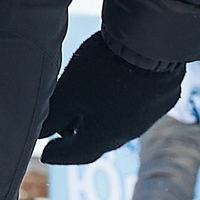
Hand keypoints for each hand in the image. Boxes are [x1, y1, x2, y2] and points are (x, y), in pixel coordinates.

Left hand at [38, 35, 183, 164]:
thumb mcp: (69, 91)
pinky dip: (118, 105)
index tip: (46, 153)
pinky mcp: (160, 99)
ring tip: (84, 105)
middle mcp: (126, 134)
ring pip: (116, 125)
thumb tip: (39, 134)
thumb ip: (53, 116)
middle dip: (77, 136)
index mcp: (102, 138)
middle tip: (62, 128)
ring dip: (98, 119)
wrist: (151, 45)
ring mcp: (146, 117)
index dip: (57, 153)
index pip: (75, 154)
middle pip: (96, 140)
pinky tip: (113, 89)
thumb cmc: (104, 69)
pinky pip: (134, 109)